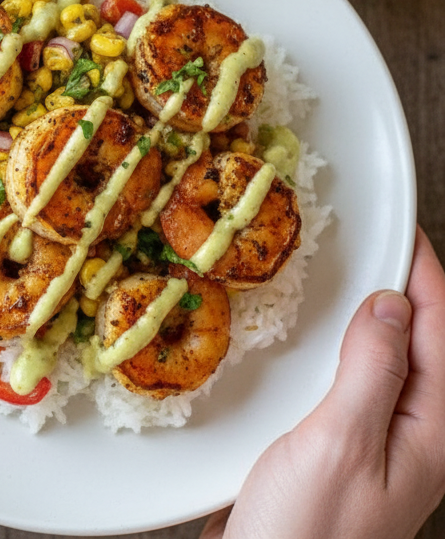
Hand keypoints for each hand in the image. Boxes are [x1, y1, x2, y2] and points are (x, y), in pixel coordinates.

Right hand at [201, 227, 444, 538]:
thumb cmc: (307, 534)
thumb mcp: (342, 444)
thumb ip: (372, 371)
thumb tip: (389, 305)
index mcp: (432, 428)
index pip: (441, 328)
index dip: (423, 271)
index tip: (398, 223)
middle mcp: (411, 431)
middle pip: (417, 339)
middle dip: (396, 285)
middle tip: (362, 239)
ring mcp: (374, 441)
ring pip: (377, 359)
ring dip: (358, 316)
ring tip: (331, 274)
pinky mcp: (334, 450)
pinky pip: (342, 383)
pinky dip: (327, 349)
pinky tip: (301, 338)